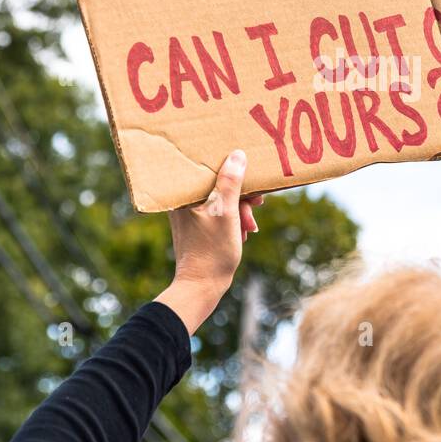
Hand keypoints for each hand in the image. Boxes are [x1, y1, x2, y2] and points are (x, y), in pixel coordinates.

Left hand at [155, 149, 262, 333]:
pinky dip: (234, 220)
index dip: (233, 171)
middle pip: (218, 183)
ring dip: (240, 210)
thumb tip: (237, 155)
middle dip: (241, 196)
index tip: (251, 181)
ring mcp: (189, 214)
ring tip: (250, 227)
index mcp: (184, 194)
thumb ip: (230, 183)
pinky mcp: (197, 226)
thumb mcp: (227, 213)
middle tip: (257, 206)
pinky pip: (219, 212)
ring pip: (222, 199)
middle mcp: (183, 201)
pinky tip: (243, 233)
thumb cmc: (213, 251)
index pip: (209, 168)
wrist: (202, 286)